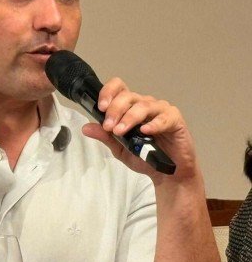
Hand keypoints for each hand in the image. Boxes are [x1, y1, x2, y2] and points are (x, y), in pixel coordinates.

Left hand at [81, 77, 199, 184]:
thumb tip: (86, 128)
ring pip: (143, 105)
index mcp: (129, 107)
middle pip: (128, 96)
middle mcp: (144, 104)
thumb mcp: (119, 148)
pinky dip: (153, 123)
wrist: (167, 173)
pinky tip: (145, 130)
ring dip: (129, 118)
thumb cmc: (145, 156)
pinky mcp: (175, 119)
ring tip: (120, 131)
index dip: (108, 93)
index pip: (118, 88)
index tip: (101, 108)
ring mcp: (160, 110)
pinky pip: (164, 117)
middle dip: (115, 110)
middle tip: (109, 126)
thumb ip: (105, 136)